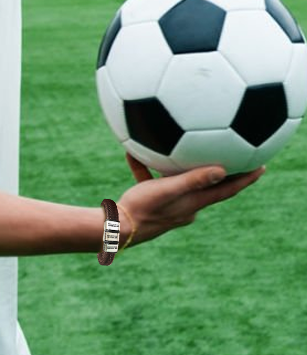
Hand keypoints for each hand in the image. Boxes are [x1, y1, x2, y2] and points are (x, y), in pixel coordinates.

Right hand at [117, 153, 263, 246]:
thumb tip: (222, 170)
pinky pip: (154, 182)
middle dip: (221, 173)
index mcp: (194, 203)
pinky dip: (148, 170)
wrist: (118, 228)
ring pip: (181, 183)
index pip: (226, 190)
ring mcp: (170, 205)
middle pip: (210, 187)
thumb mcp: (167, 190)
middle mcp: (187, 205)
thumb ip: (192, 180)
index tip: (261, 167)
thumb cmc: (142, 208)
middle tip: (233, 156)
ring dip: (183, 169)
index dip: (244, 179)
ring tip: (183, 151)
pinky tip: (133, 155)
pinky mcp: (154, 203)